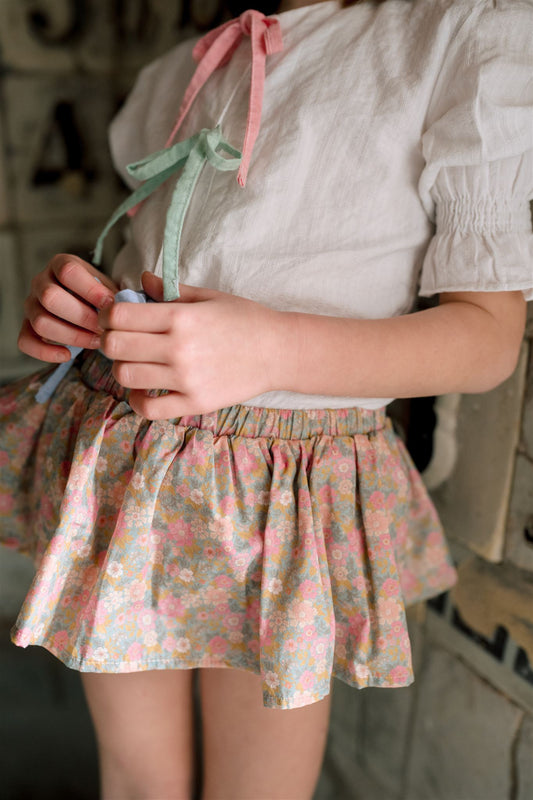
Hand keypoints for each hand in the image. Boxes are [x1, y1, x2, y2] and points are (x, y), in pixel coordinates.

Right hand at [18, 254, 117, 361]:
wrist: (88, 305)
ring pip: (40, 322)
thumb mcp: (109, 287)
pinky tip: (67, 355)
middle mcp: (41, 281)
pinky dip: (45, 352)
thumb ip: (114, 293)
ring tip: (95, 341)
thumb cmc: (101, 296)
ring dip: (71, 336)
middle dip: (82, 317)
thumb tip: (121, 306)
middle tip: (103, 328)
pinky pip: (26, 341)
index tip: (111, 305)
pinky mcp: (26, 326)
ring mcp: (31, 304)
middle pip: (50, 297)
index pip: (68, 271)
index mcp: (61, 264)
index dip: (90, 290)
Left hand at [98, 272, 288, 417]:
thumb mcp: (209, 296)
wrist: (279, 352)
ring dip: (122, 367)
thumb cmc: (245, 319)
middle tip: (118, 338)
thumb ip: (171, 290)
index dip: (107, 314)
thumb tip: (141, 280)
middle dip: (109, 339)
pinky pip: (149, 409)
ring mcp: (186, 380)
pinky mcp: (195, 403)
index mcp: (180, 318)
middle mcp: (179, 349)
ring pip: (125, 376)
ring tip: (134, 362)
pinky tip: (143, 390)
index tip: (113, 316)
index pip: (119, 316)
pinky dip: (137, 400)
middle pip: (115, 346)